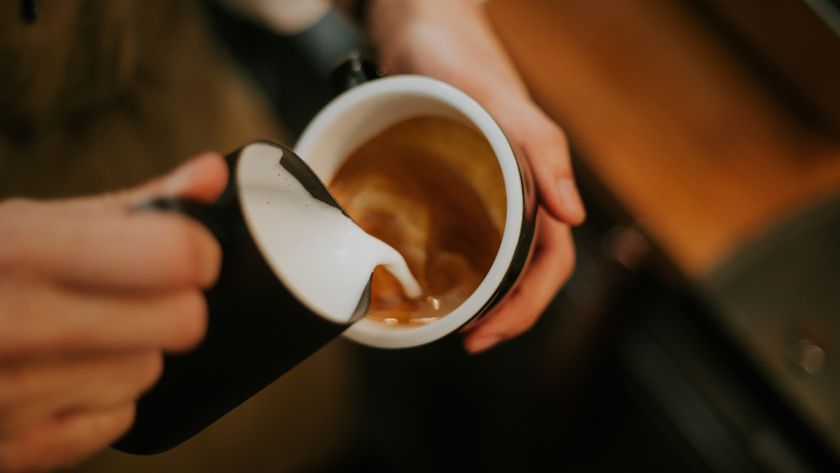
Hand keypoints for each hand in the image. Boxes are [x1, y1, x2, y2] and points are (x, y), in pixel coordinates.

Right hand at [0, 153, 226, 471]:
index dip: (197, 253)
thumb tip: (212, 176)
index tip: (186, 253)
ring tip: (76, 334)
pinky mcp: (15, 450)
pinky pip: (118, 419)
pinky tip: (59, 374)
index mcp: (24, 252)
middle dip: (168, 304)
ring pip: (150, 371)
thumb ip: (136, 203)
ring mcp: (10, 396)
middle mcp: (15, 325)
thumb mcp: (35, 223)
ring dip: (130, 353)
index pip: (175, 257)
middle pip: (181, 323)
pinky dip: (100, 399)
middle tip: (132, 294)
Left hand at [367, 0, 585, 352]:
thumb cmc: (459, 58)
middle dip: (507, 313)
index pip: (550, 261)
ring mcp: (491, 187)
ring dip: (489, 296)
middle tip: (468, 339)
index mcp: (537, 179)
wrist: (419, 25)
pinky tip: (439, 275)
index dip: (526, 305)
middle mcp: (519, 190)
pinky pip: (472, 230)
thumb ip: (541, 151)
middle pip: (529, 269)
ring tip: (458, 320)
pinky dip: (464, 263)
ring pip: (502, 256)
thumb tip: (573, 217)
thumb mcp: (501, 102)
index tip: (488, 333)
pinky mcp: (463, 180)